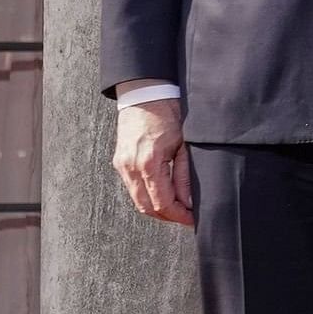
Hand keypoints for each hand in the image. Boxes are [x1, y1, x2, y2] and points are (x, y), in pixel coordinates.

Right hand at [111, 98, 193, 225]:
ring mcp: (122, 165)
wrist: (145, 94)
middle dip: (168, 216)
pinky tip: (163, 193)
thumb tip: (189, 201)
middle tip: (187, 217)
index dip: (179, 215)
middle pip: (147, 207)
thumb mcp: (184, 145)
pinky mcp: (119, 161)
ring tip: (178, 207)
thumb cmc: (168, 113)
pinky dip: (147, 195)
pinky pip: (132, 188)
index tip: (193, 219)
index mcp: (149, 163)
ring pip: (137, 200)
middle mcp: (131, 166)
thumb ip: (185, 176)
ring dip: (157, 208)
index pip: (162, 203)